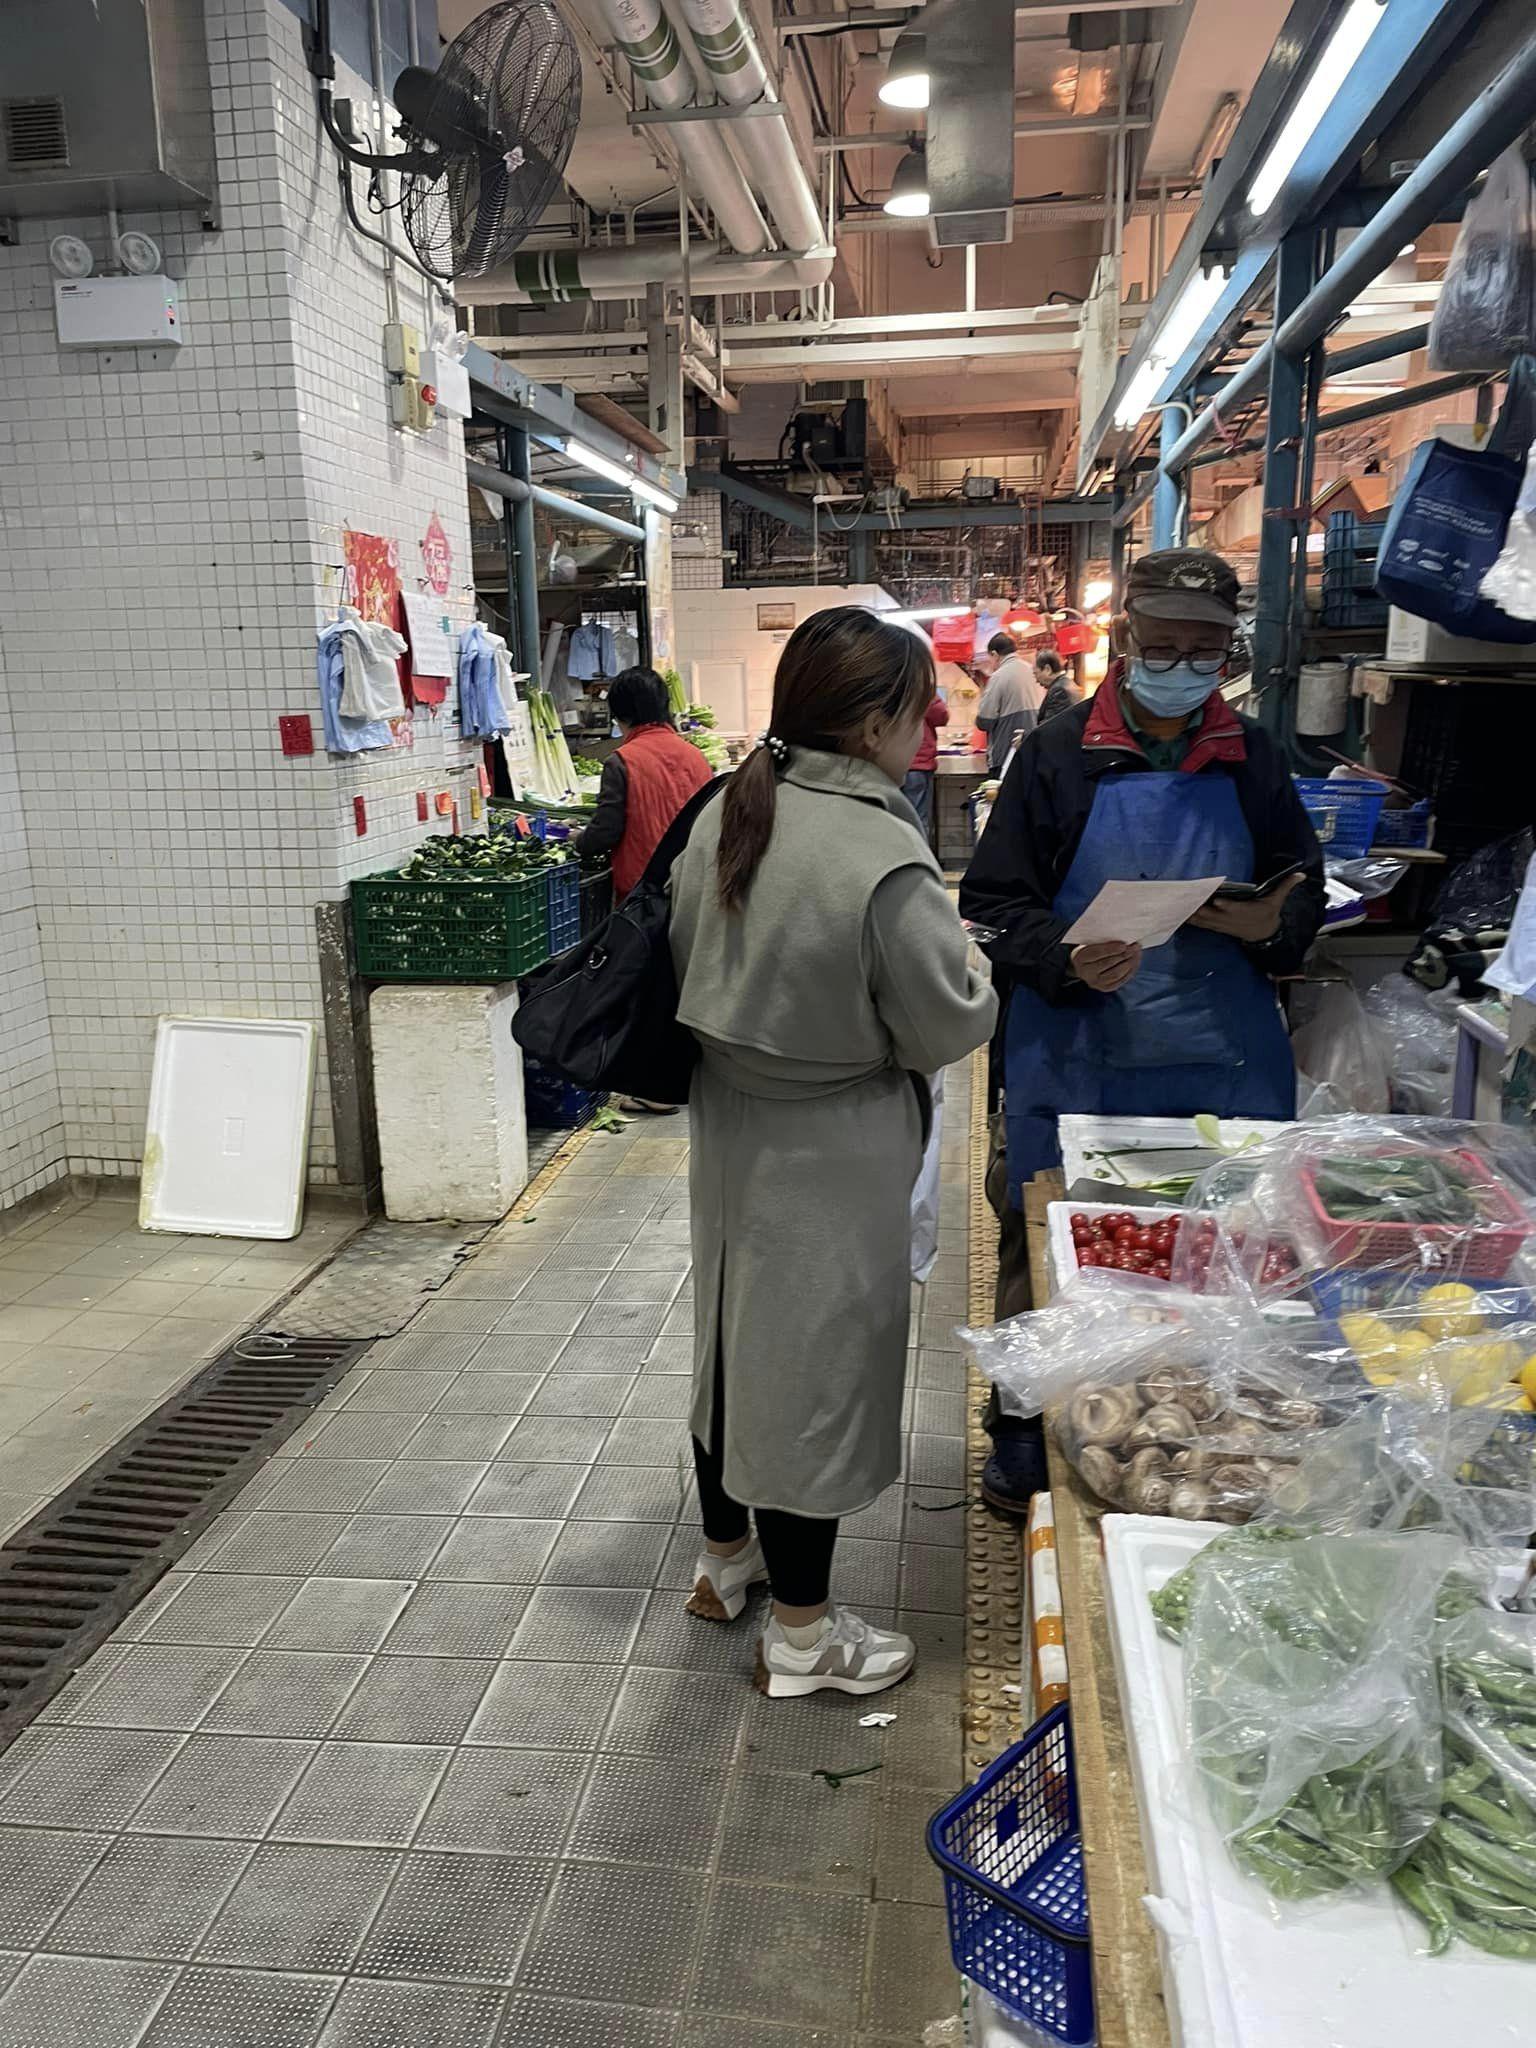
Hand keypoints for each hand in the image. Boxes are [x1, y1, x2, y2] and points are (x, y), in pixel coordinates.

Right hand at [1070, 939, 1141, 991]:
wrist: (1084, 966)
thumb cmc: (1091, 949)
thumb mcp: (1092, 943)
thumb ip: (1104, 941)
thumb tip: (1124, 939)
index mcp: (1080, 958)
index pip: (1096, 954)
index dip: (1111, 949)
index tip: (1124, 945)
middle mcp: (1086, 973)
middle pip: (1108, 964)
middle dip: (1124, 954)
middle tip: (1135, 947)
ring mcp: (1096, 983)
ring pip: (1116, 974)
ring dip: (1129, 963)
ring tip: (1137, 953)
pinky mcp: (1105, 988)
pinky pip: (1120, 980)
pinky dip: (1130, 970)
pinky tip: (1135, 962)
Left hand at [1188, 872, 1303, 943]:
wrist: (1263, 934)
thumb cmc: (1268, 912)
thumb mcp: (1278, 899)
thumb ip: (1286, 885)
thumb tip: (1301, 874)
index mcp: (1246, 911)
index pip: (1235, 908)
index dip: (1226, 906)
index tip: (1218, 900)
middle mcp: (1231, 919)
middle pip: (1214, 914)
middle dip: (1201, 908)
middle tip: (1188, 899)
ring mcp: (1222, 924)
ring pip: (1204, 920)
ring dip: (1191, 914)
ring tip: (1177, 906)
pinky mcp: (1216, 926)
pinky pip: (1201, 924)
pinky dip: (1190, 919)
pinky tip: (1178, 913)